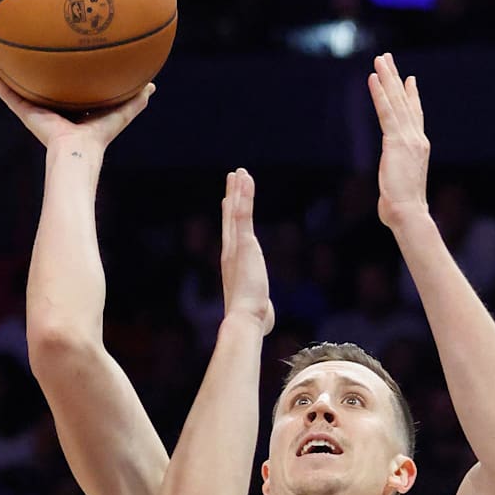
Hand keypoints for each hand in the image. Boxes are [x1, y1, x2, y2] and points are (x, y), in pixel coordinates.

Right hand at [0, 60, 154, 149]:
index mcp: (71, 110)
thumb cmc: (100, 136)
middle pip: (40, 86)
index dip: (63, 75)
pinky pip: (7, 93)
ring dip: (8, 71)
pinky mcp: (25, 112)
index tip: (60, 59)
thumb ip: (135, 100)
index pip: (66, 88)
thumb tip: (153, 86)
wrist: (78, 151)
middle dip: (34, 71)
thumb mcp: (121, 112)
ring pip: (18, 87)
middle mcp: (51, 110)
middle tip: (28, 49)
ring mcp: (35, 111)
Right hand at [220, 168, 273, 334]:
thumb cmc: (252, 320)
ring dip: (238, 190)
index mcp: (233, 265)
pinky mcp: (245, 241)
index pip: (232, 236)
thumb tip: (264, 322)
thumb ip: (260, 310)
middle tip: (232, 179)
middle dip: (232, 197)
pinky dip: (244, 194)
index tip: (229, 203)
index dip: (230, 218)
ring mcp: (236, 245)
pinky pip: (244, 212)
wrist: (245, 319)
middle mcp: (231, 252)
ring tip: (239, 172)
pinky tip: (244, 179)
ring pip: (237, 211)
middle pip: (230, 218)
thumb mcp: (257, 311)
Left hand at [368, 53, 429, 228]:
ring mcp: (408, 138)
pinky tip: (373, 78)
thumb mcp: (399, 185)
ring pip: (396, 101)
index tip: (409, 79)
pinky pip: (386, 112)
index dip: (411, 96)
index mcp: (418, 147)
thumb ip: (396, 177)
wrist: (408, 212)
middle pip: (405, 102)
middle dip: (395, 79)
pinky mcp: (395, 141)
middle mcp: (416, 138)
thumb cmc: (401, 208)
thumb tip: (390, 192)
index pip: (414, 116)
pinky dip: (379, 94)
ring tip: (381, 59)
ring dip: (387, 78)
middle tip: (388, 59)